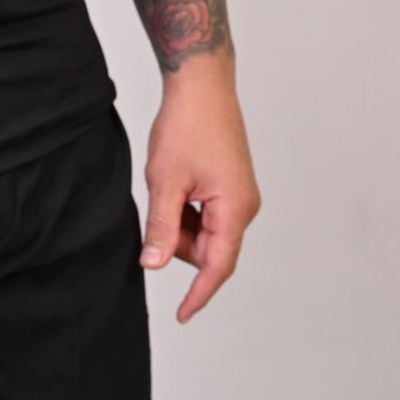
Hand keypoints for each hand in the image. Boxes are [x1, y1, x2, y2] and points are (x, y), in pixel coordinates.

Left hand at [139, 58, 261, 322]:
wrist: (201, 84)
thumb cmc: (187, 125)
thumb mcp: (165, 180)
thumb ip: (162, 228)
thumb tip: (155, 265)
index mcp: (234, 208)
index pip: (218, 266)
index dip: (198, 294)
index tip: (182, 315)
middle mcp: (244, 205)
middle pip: (209, 249)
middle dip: (179, 241)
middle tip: (157, 206)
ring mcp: (239, 194)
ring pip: (206, 231)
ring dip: (181, 222)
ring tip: (166, 184)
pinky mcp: (231, 183)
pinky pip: (208, 213)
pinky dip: (186, 208)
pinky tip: (174, 182)